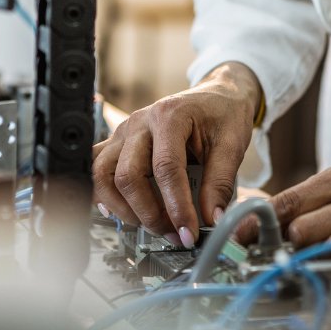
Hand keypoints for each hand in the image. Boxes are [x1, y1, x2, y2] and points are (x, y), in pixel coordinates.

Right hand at [91, 62, 260, 247]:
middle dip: (149, 213)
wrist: (216, 96)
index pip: (166, 168)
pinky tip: (123, 210)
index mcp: (169, 116)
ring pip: (103, 174)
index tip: (188, 232)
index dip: (176, 207)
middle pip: (128, 175)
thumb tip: (212, 221)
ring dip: (123, 207)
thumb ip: (221, 183)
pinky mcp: (118, 143)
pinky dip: (104, 194)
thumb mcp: (232, 145)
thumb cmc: (222, 115)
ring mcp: (124, 132)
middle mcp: (140, 122)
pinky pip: (98, 169)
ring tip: (151, 223)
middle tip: (174, 233)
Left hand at [237, 163, 330, 264]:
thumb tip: (252, 228)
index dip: (263, 222)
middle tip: (289, 254)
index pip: (291, 200)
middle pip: (305, 228)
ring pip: (330, 250)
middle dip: (292, 245)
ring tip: (316, 263)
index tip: (241, 238)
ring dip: (316, 261)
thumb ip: (297, 205)